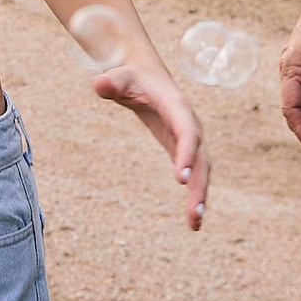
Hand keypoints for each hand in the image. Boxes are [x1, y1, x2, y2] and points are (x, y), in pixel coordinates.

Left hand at [91, 63, 206, 229]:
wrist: (145, 75)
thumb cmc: (130, 76)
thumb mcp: (119, 76)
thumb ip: (110, 82)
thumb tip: (98, 84)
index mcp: (177, 107)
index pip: (187, 132)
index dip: (186, 153)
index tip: (180, 180)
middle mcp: (190, 125)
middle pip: (200, 158)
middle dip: (199, 185)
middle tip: (194, 213)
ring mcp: (190, 139)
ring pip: (201, 171)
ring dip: (200, 197)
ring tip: (195, 225)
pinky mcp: (183, 151)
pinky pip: (194, 175)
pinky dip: (195, 195)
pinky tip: (192, 222)